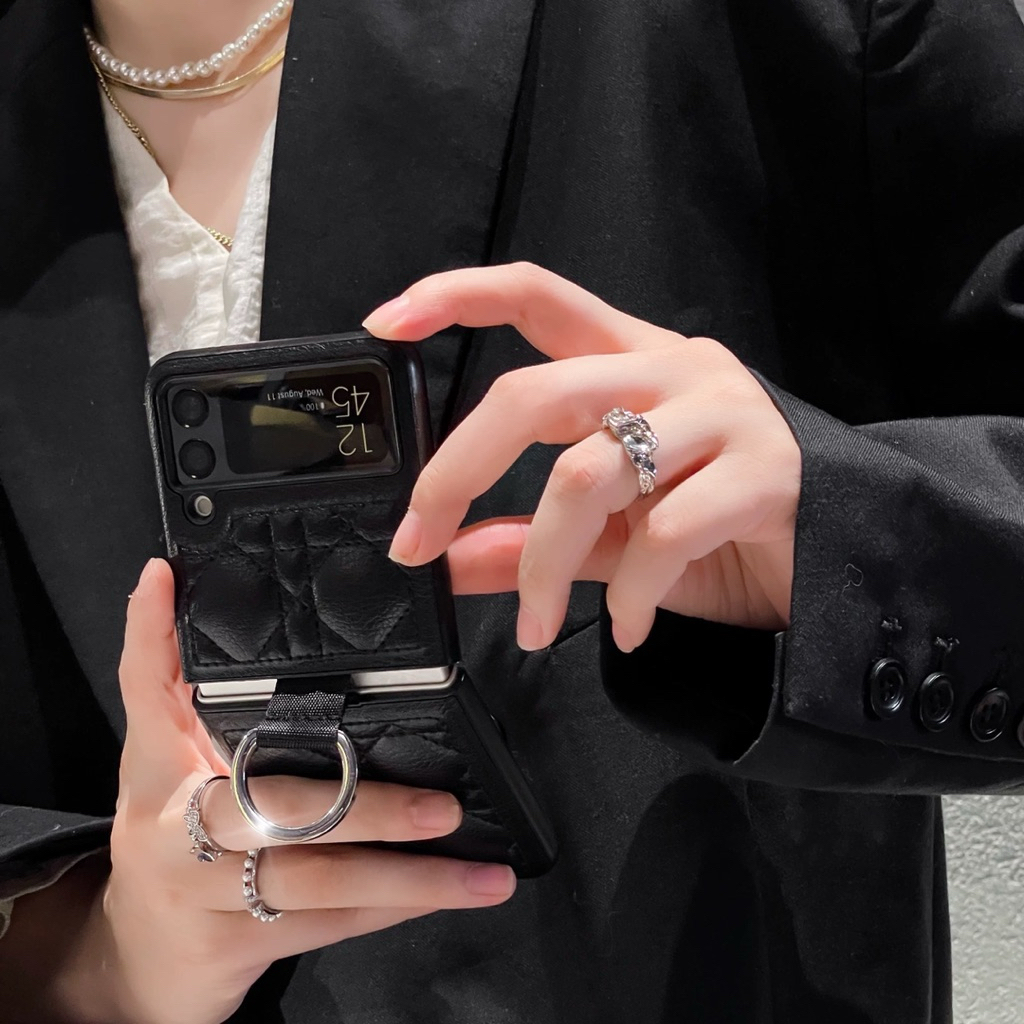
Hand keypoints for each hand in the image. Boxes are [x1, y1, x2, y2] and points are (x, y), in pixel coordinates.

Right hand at [4, 559, 514, 1023]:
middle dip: (366, 809)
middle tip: (442, 808)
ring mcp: (210, 896)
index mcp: (160, 768)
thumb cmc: (166, 829)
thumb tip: (164, 575)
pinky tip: (444, 895)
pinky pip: (328, 924)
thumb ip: (166, 670)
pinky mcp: (239, 946)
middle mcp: (178, 833)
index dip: (161, 640)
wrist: (139, 952)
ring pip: (321, 884)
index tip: (186, 591)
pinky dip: (389, 909)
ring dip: (407, 880)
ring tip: (481, 875)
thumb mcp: (161, 751)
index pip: (155, 690)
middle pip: (279, 810)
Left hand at [361, 262, 800, 649]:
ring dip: (544, 565)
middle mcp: (675, 370)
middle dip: (457, 471)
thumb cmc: (720, 532)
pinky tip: (625, 629)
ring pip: (591, 473)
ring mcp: (726, 415)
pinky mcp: (768, 472)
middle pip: (536, 393)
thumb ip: (532, 539)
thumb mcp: (609, 535)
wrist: (842, 560)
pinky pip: (664, 532)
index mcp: (633, 360)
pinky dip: (627, 595)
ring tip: (539, 624)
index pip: (536, 294)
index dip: (457, 295)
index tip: (385, 321)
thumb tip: (448, 560)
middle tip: (419, 543)